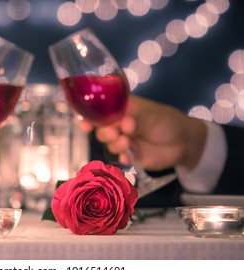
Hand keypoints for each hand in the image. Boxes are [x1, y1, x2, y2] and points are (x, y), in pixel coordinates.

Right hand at [81, 96, 206, 171]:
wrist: (185, 142)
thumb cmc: (168, 121)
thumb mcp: (152, 116)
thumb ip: (136, 118)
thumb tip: (123, 121)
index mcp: (122, 110)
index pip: (101, 111)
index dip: (90, 116)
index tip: (85, 123)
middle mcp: (120, 125)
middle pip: (101, 129)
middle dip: (104, 132)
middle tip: (115, 133)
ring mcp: (124, 140)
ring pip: (109, 144)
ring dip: (114, 144)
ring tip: (126, 142)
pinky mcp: (130, 156)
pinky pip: (120, 158)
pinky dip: (122, 157)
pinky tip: (128, 156)